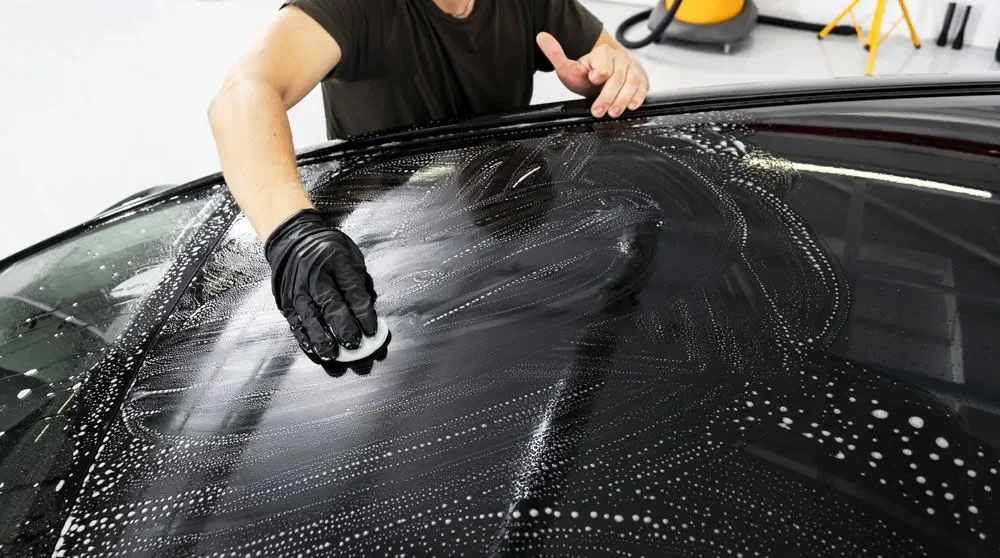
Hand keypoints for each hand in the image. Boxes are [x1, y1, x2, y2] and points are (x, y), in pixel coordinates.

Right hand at [264, 209, 377, 362]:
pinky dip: (305, 339)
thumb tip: (369, 307)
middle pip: (331, 305)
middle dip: (344, 328)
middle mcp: (314, 276)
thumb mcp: (349, 253)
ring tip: (333, 355)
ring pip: (310, 318)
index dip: (363, 312)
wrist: (291, 238)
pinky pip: (295, 323)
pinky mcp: (286, 302)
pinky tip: (315, 350)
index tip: (373, 329)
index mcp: (335, 261)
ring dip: (323, 339)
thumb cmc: (325, 249)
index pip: (352, 290)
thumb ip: (359, 279)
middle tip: (355, 344)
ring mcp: (298, 290)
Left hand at [536, 32, 648, 118]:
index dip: (596, 76)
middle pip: (617, 79)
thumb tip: (541, 37)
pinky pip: (643, 88)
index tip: (591, 80)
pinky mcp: (641, 79)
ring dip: (621, 101)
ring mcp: (632, 68)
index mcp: (602, 53)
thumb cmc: (587, 74)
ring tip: (613, 112)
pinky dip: (637, 98)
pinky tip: (630, 106)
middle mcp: (620, 58)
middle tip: (598, 110)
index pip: (603, 66)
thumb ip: (555, 54)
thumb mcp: (568, 67)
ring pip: (631, 84)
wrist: (602, 76)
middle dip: (607, 97)